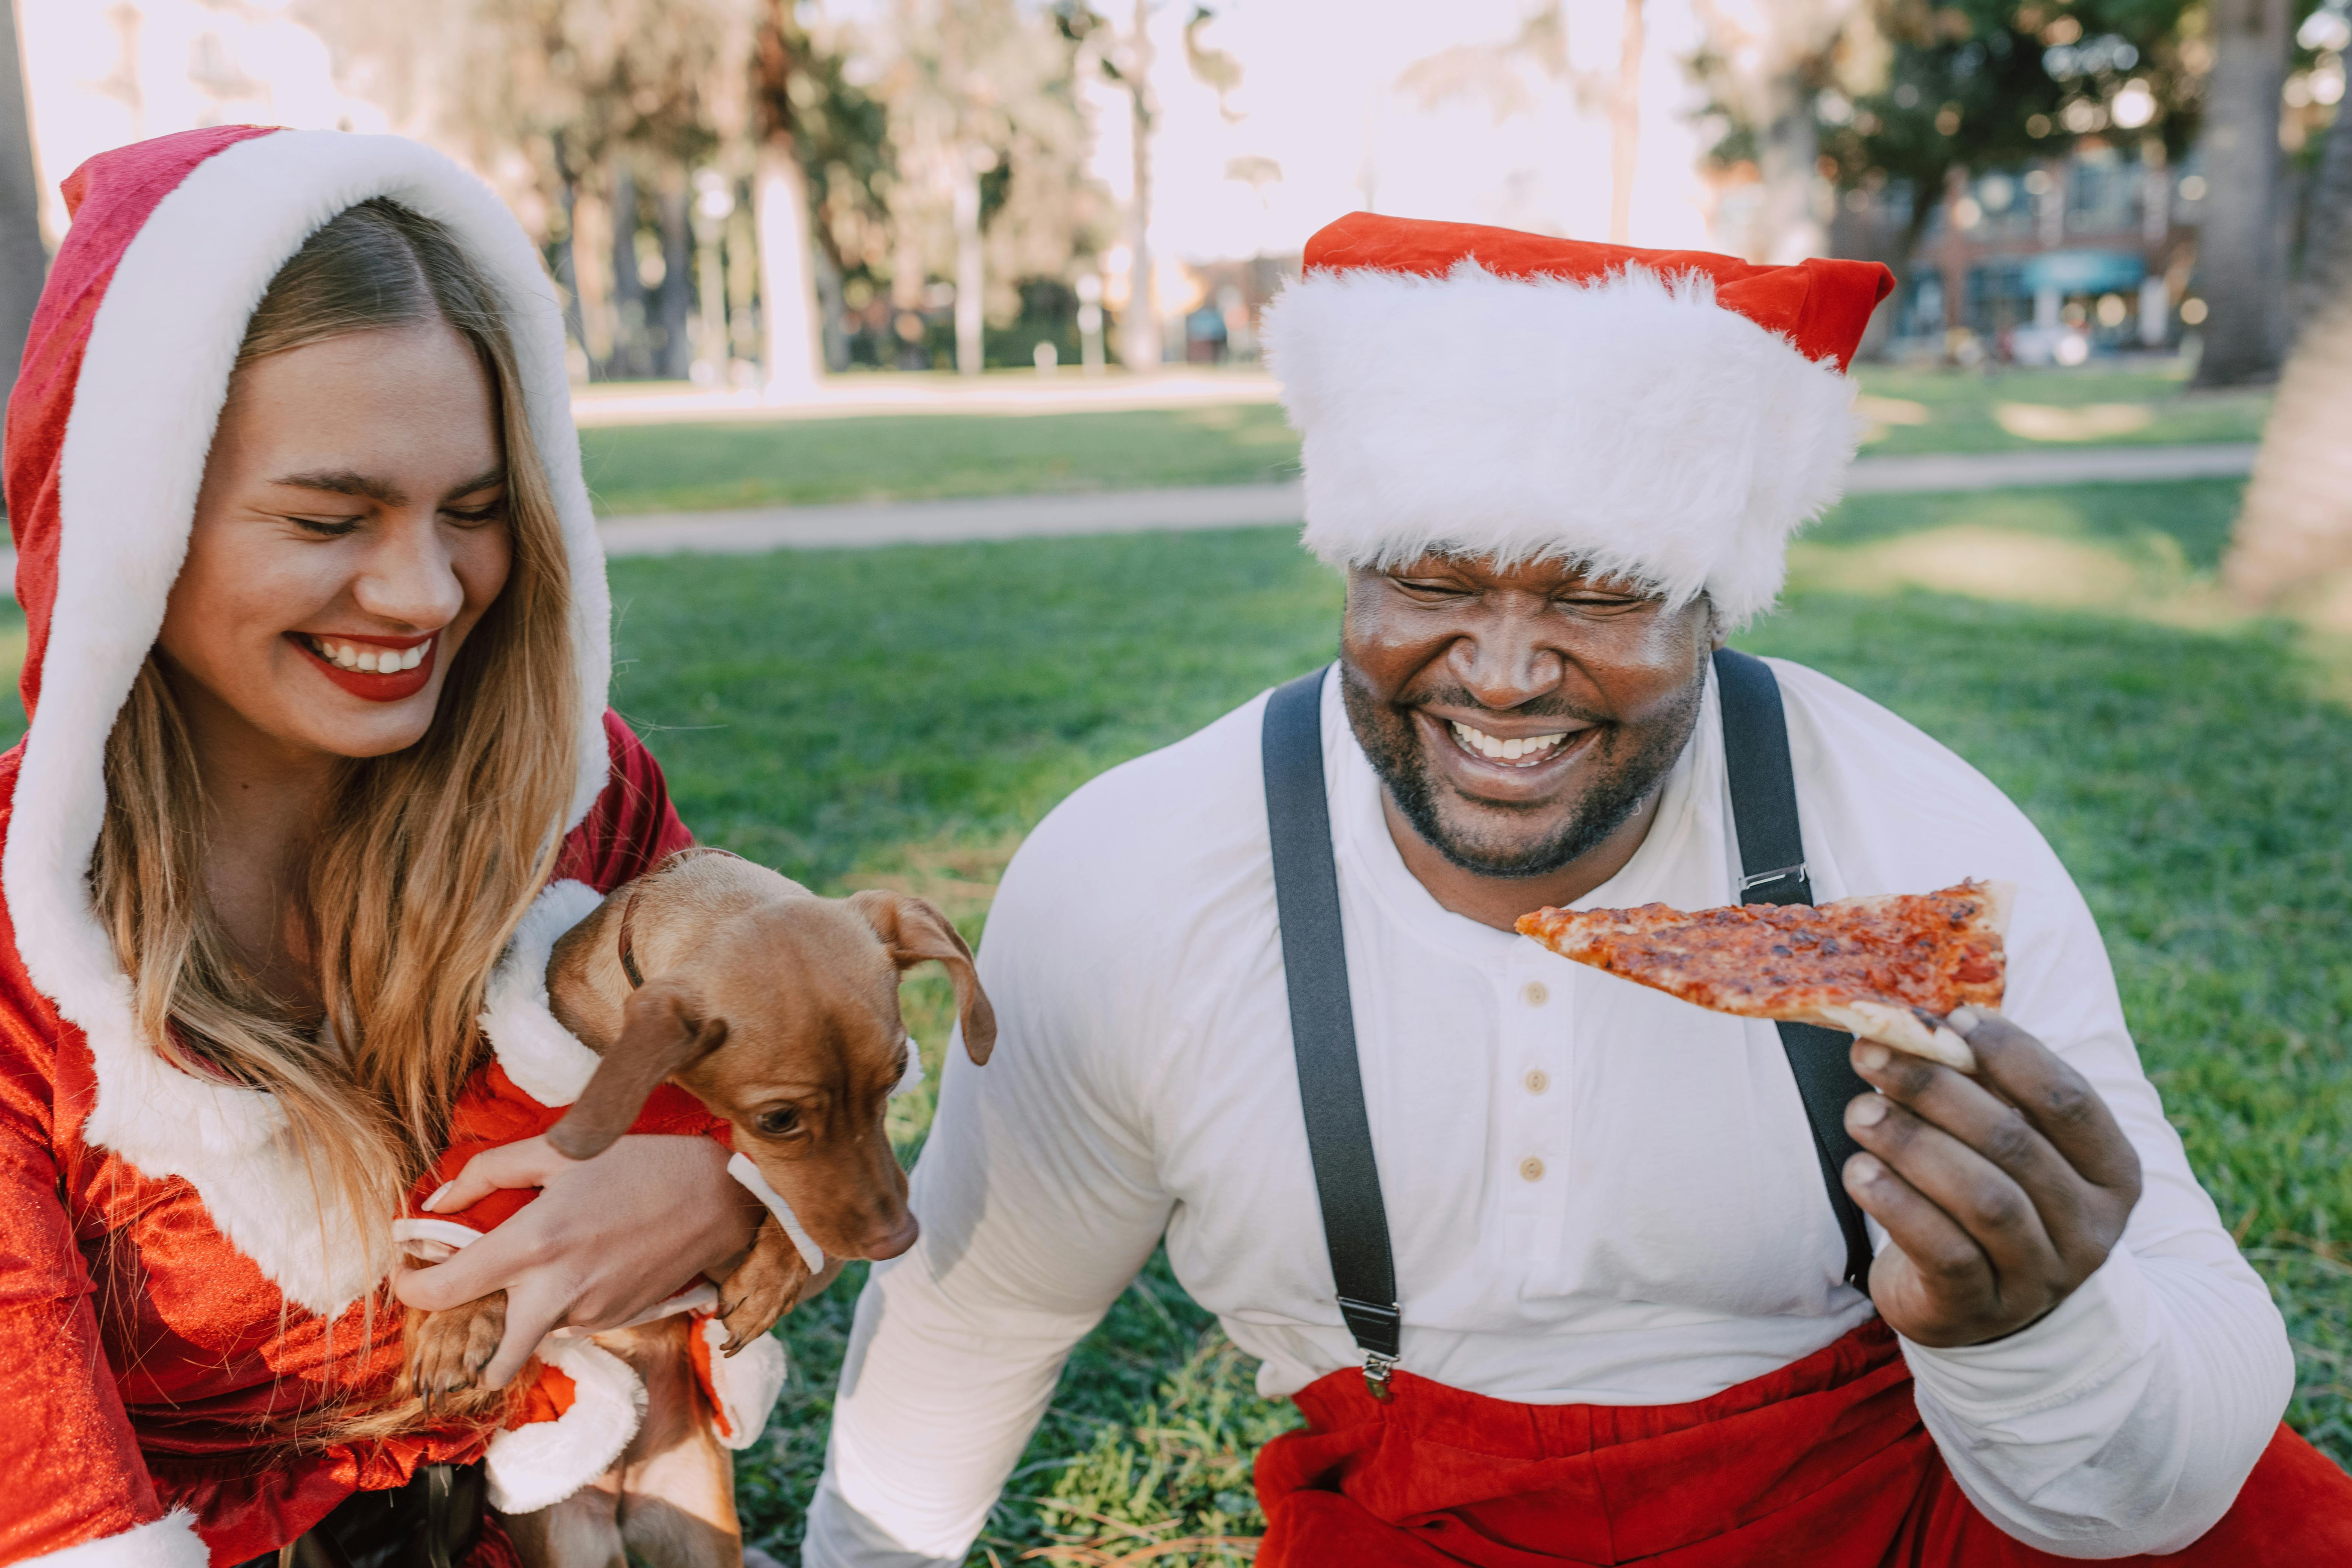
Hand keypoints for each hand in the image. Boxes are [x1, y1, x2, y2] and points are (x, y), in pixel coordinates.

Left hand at [393, 1133, 762, 1387]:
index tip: (407, 1270)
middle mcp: (557, 1293)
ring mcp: (591, 1314)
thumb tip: (438, 1200)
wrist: (720, 1196)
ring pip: (535, 1337)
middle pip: (492, 1363)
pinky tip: (588, 1263)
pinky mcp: (619, 1319)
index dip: (409, 1287)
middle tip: (472, 1307)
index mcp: (533, 1245)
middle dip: (472, 1352)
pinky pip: (573, 1323)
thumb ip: (490, 1171)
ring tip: (544, 1267)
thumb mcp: (562, 1149)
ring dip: (525, 1315)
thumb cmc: (641, 1163)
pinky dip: (565, 1304)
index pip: (443, 1291)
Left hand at [1841, 1006, 2141, 1348]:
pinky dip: (1896, 1204)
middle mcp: (2090, 1228)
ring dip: (1912, 1144)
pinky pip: (1944, 1252)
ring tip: (1859, 1111)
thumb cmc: (1987, 1190)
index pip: (2069, 1099)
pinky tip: (1860, 1171)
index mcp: (2111, 1171)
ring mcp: (2041, 1276)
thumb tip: (1930, 1019)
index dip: (2010, 1053)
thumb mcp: (2004, 1140)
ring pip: (1983, 1199)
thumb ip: (1983, 1086)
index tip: (1949, 1019)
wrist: (1973, 1300)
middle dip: (1936, 1090)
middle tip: (1871, 1054)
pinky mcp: (1981, 1309)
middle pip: (2015, 1143)